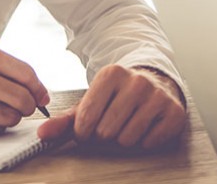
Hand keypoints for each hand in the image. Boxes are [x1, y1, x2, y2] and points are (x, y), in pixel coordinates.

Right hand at [0, 43, 49, 137]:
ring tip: (1, 109)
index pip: (25, 72)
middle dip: (29, 105)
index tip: (42, 95)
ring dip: (12, 117)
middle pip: (21, 97)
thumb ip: (5, 68)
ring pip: (10, 116)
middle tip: (26, 106)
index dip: (39, 87)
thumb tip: (37, 89)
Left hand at [37, 64, 185, 149]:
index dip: (84, 131)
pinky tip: (145, 125)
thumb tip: (42, 134)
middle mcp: (135, 81)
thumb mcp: (91, 101)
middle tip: (111, 123)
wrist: (155, 84)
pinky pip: (149, 143)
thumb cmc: (117, 96)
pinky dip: (145, 141)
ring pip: (127, 139)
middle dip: (104, 135)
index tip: (87, 127)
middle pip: (106, 132)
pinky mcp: (174, 111)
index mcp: (111, 73)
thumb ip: (65, 119)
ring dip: (124, 138)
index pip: (86, 118)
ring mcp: (156, 95)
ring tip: (128, 123)